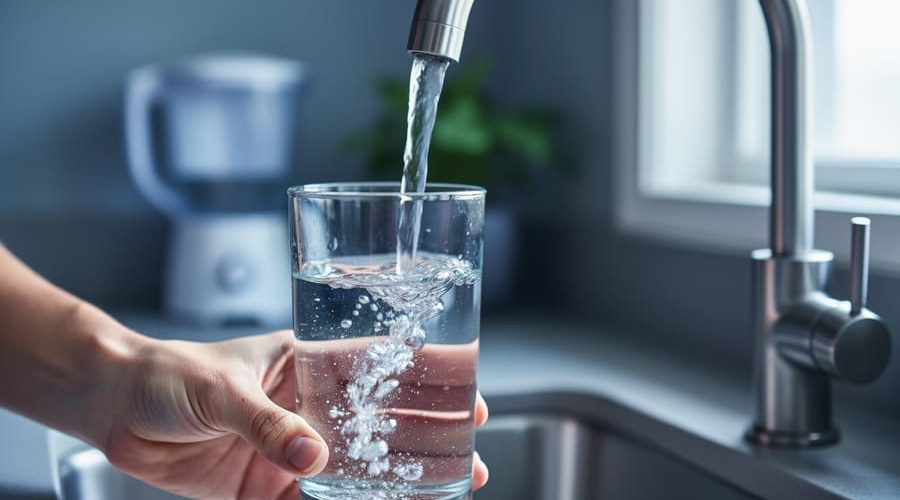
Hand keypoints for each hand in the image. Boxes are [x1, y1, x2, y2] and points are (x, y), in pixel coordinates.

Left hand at [102, 330, 488, 499]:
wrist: (115, 409)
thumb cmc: (169, 372)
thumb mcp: (222, 390)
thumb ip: (266, 424)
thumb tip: (312, 455)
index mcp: (305, 364)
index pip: (377, 368)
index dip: (425, 381)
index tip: (465, 399)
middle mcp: (305, 406)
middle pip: (377, 425)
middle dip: (421, 442)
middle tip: (464, 462)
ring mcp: (288, 447)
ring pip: (351, 470)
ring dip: (388, 485)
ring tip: (429, 497)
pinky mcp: (264, 485)